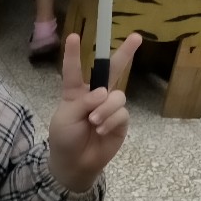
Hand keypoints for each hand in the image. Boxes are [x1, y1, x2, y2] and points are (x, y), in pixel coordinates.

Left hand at [47, 32, 140, 191]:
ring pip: (117, 96)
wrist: (74, 164)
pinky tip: (101, 130)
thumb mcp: (65, 118)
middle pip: (112, 70)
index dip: (73, 54)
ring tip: (94, 122)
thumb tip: (104, 92)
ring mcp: (110, 108)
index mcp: (76, 92)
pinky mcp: (121, 121)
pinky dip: (110, 121)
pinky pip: (121, 113)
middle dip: (125, 53)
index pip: (74, 70)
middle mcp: (96, 95)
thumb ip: (83, 102)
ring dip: (105, 108)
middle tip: (136, 36)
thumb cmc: (64, 138)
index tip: (73, 36)